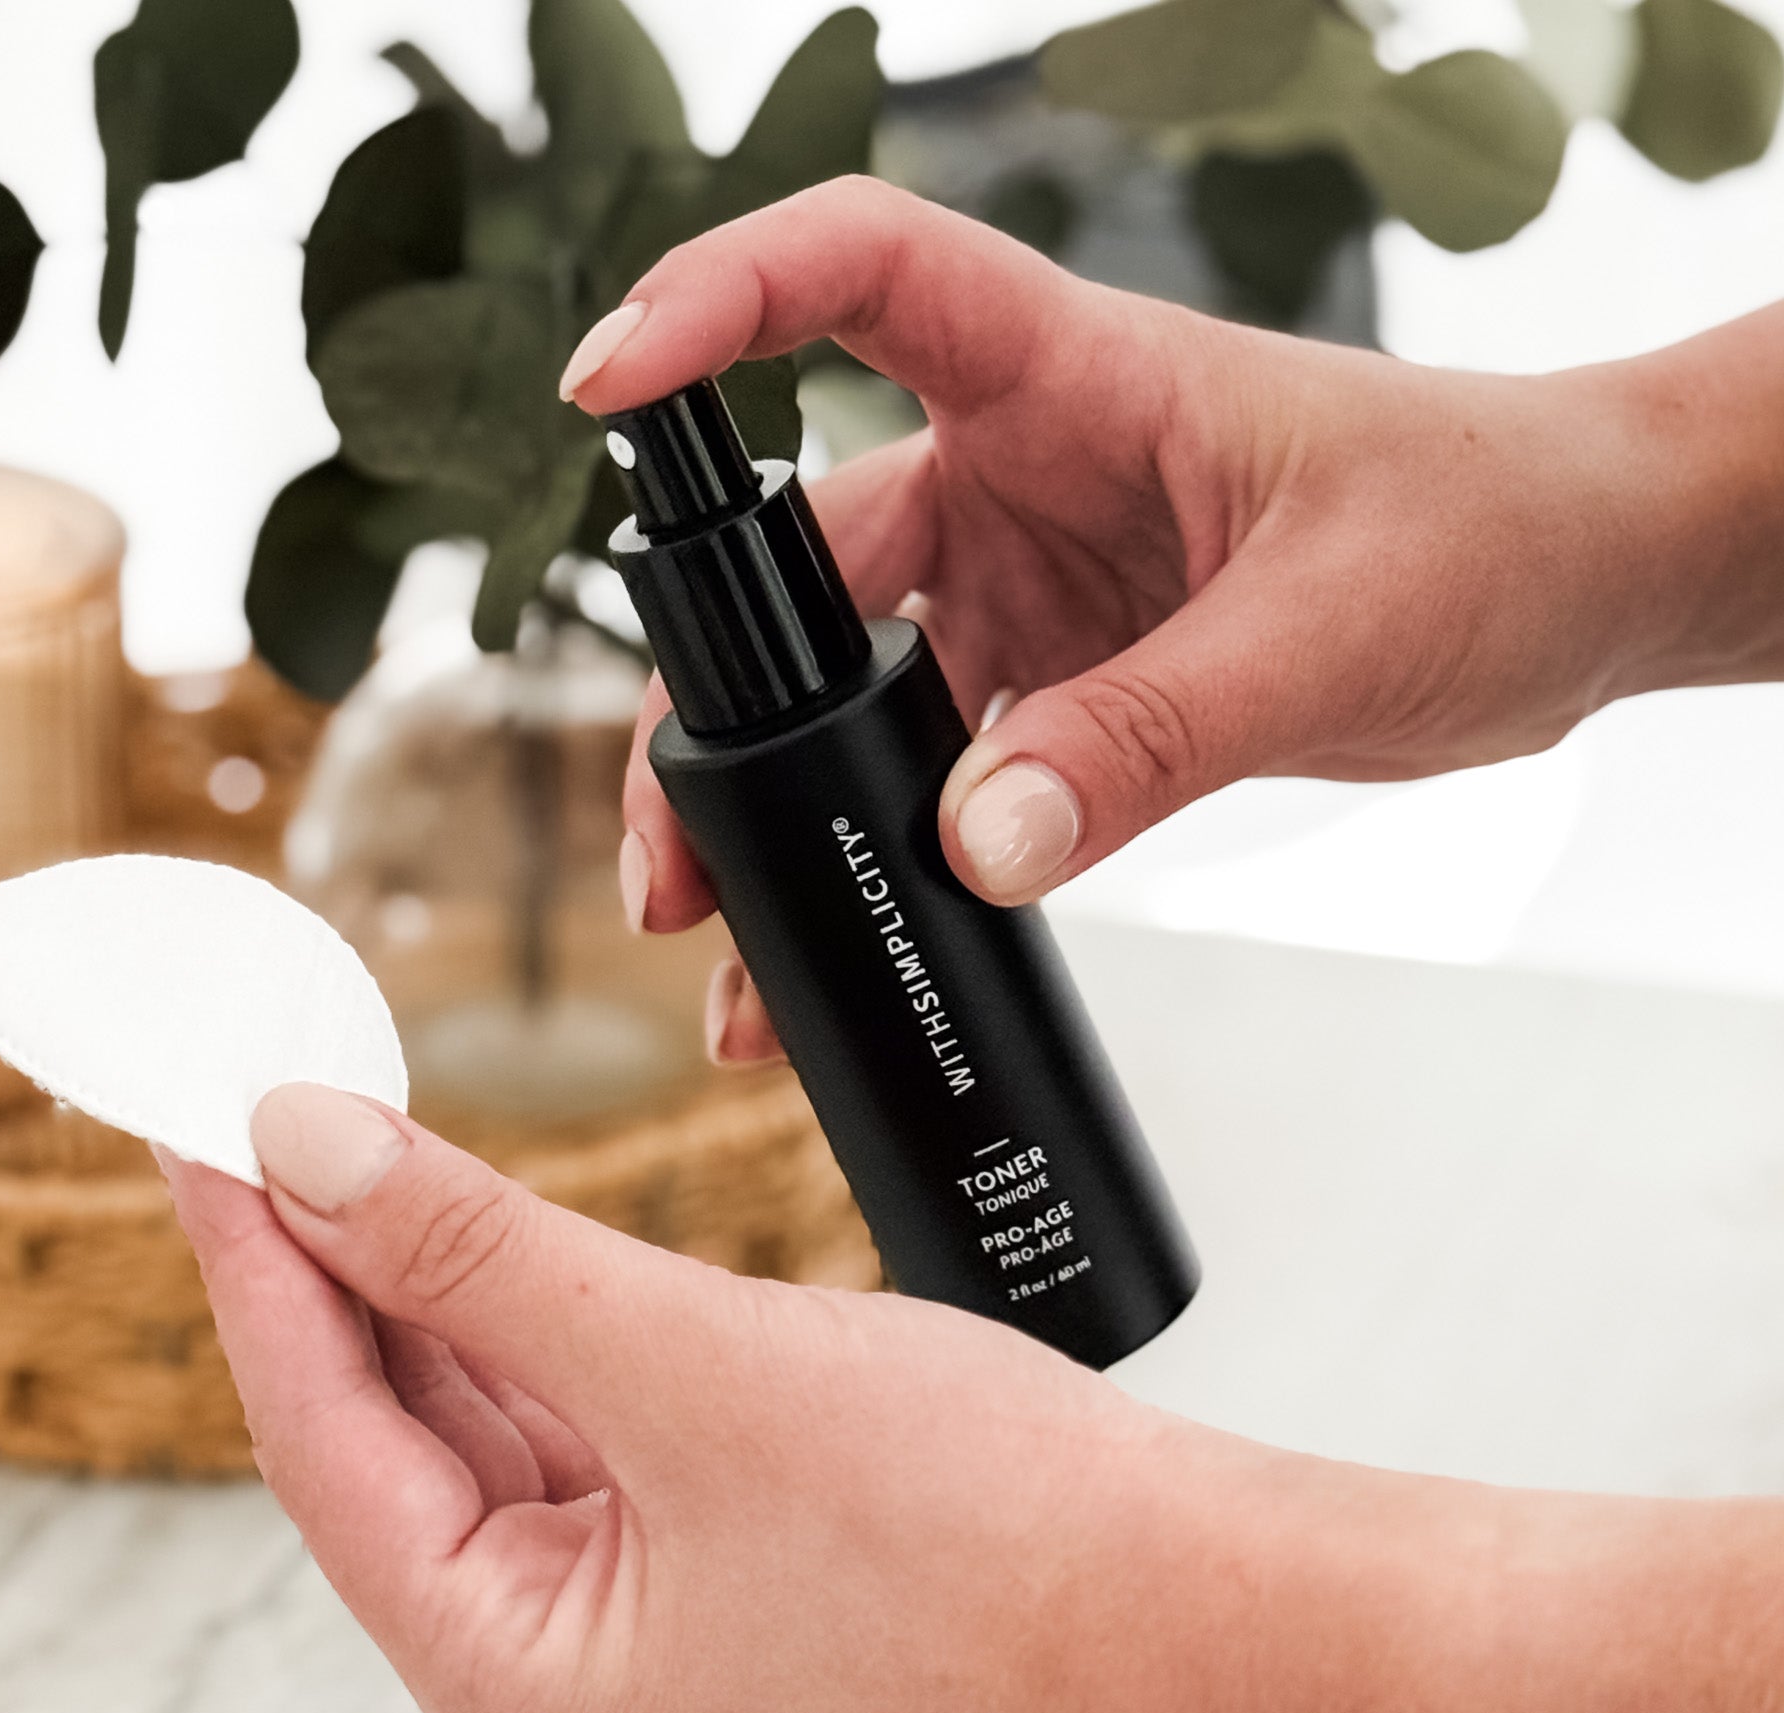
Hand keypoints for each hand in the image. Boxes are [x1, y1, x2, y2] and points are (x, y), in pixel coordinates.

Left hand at [165, 1084, 1783, 1712]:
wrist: (1211, 1606)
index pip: (326, 1447)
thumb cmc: (995, 1531)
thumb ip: (482, 1253)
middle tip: (257, 1110)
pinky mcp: (712, 1597)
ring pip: (488, 1443)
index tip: (189, 1123)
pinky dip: (534, 1342)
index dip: (250, 1265)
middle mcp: (559, 1701)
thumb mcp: (696, 1362)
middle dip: (335, 1270)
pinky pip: (579, 1452)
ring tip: (353, 1153)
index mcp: (525, 1700)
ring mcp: (640, 1655)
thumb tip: (303, 1151)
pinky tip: (488, 1246)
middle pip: (397, 1447)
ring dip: (437, 1298)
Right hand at [569, 180, 1783, 993]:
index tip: (602, 387)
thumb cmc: (1494, 524)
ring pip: (853, 702)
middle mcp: (1024, 472)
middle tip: (671, 869)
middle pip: (804, 570)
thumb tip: (978, 850)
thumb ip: (1148, 738)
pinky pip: (940, 777)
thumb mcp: (1324, 631)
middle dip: (714, 720)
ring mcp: (1033, 588)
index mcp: (1076, 375)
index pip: (859, 276)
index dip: (716, 303)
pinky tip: (845, 954)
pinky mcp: (1063, 687)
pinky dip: (888, 864)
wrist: (1580, 591)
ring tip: (739, 966)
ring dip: (789, 829)